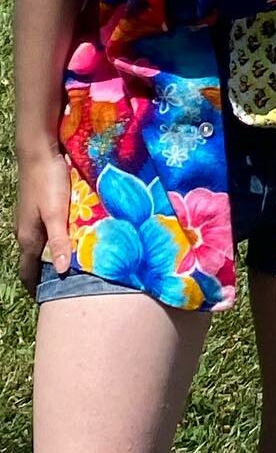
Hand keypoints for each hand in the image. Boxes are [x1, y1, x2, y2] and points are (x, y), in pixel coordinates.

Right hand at [14, 147, 72, 294]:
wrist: (39, 151)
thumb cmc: (48, 182)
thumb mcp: (56, 214)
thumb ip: (59, 241)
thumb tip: (62, 271)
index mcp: (27, 237)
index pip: (27, 271)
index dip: (36, 286)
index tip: (48, 301)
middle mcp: (25, 231)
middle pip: (34, 260)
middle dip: (46, 274)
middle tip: (67, 286)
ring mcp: (31, 219)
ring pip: (40, 245)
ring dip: (52, 257)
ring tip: (73, 267)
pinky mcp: (39, 207)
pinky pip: (46, 232)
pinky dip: (56, 241)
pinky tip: (71, 240)